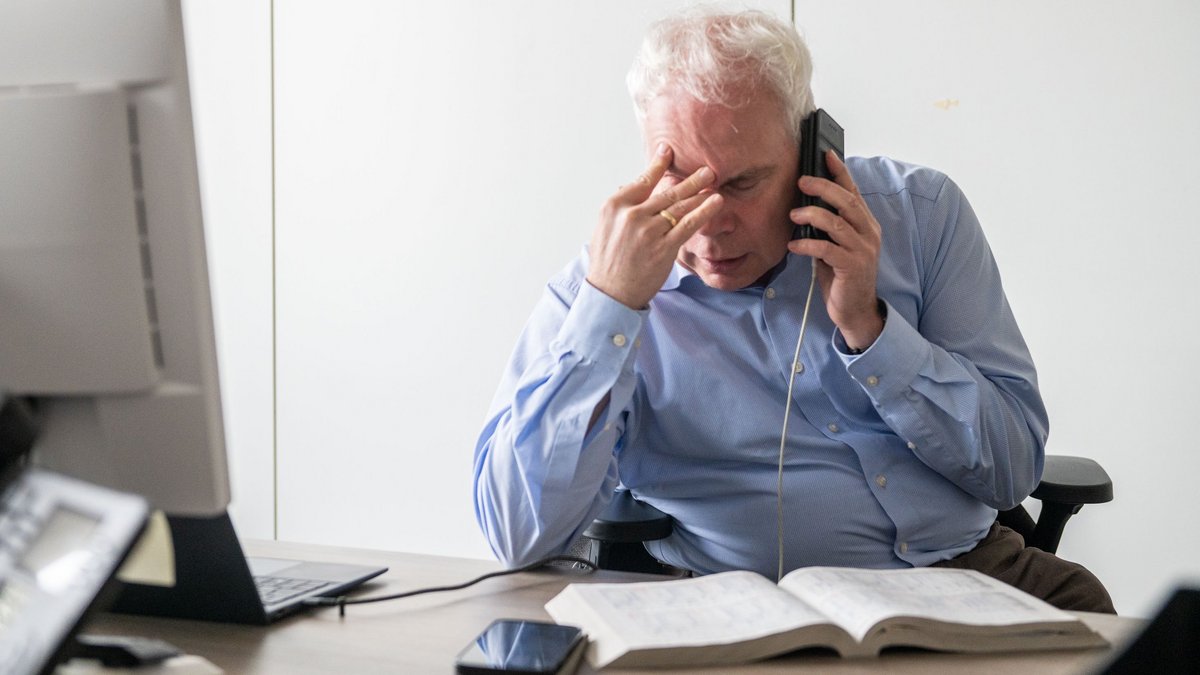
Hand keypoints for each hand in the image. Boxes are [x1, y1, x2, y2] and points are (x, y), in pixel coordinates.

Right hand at [586, 144, 723, 308]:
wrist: (610, 293)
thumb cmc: (608, 262)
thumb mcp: (604, 227)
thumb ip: (620, 207)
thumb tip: (630, 187)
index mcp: (614, 206)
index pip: (642, 180)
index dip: (658, 164)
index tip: (669, 150)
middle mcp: (631, 215)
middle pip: (665, 192)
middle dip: (689, 179)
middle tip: (706, 167)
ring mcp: (648, 231)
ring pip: (679, 206)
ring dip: (699, 191)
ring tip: (713, 180)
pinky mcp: (663, 247)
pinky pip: (688, 225)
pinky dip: (703, 212)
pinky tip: (715, 202)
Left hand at [788, 151, 883, 349]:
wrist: (855, 310)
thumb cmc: (841, 276)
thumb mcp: (835, 246)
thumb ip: (828, 227)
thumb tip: (806, 206)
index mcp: (866, 225)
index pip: (854, 192)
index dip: (840, 172)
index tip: (826, 154)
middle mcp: (869, 234)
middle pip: (847, 202)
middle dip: (823, 187)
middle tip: (801, 181)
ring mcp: (863, 250)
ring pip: (837, 223)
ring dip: (813, 215)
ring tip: (793, 214)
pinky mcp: (853, 267)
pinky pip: (828, 249)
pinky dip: (808, 245)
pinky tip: (794, 245)